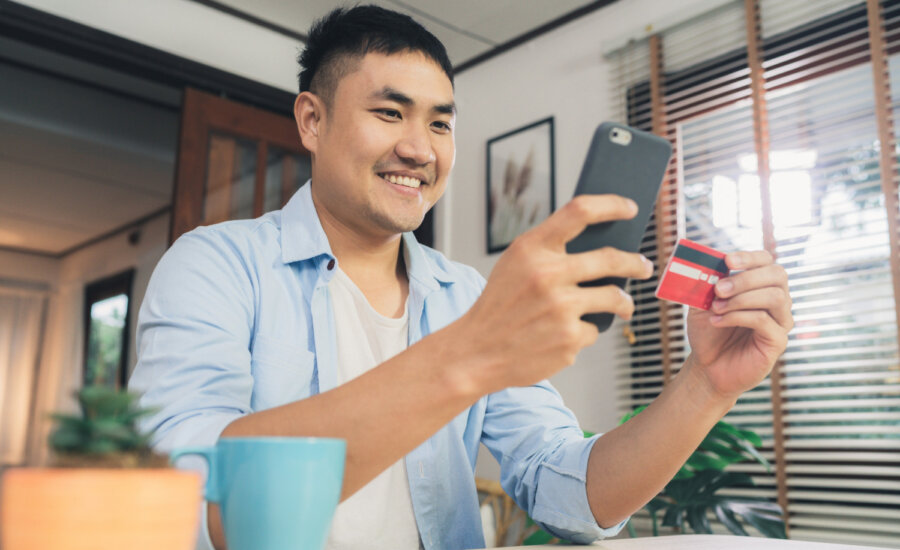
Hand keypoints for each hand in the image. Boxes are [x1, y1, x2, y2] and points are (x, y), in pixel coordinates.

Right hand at [452, 195, 653, 392]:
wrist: (476, 352)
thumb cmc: (499, 306)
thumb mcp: (514, 265)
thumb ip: (548, 251)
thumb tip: (601, 243)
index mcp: (532, 249)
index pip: (580, 211)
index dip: (611, 205)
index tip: (629, 209)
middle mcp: (548, 275)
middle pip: (612, 259)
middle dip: (636, 263)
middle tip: (644, 266)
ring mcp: (561, 309)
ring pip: (613, 298)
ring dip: (623, 303)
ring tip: (623, 306)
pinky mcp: (569, 339)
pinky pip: (593, 330)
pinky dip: (584, 332)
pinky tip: (564, 335)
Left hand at [685, 250, 792, 400]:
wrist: (707, 365)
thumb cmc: (708, 331)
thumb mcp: (702, 302)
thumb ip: (707, 283)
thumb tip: (709, 264)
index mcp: (761, 285)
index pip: (767, 261)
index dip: (749, 257)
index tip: (727, 261)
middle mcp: (777, 300)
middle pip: (777, 275)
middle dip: (745, 279)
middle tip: (718, 290)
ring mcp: (781, 320)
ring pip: (775, 296)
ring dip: (741, 299)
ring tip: (716, 308)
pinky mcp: (778, 341)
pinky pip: (764, 320)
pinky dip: (737, 317)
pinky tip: (717, 321)